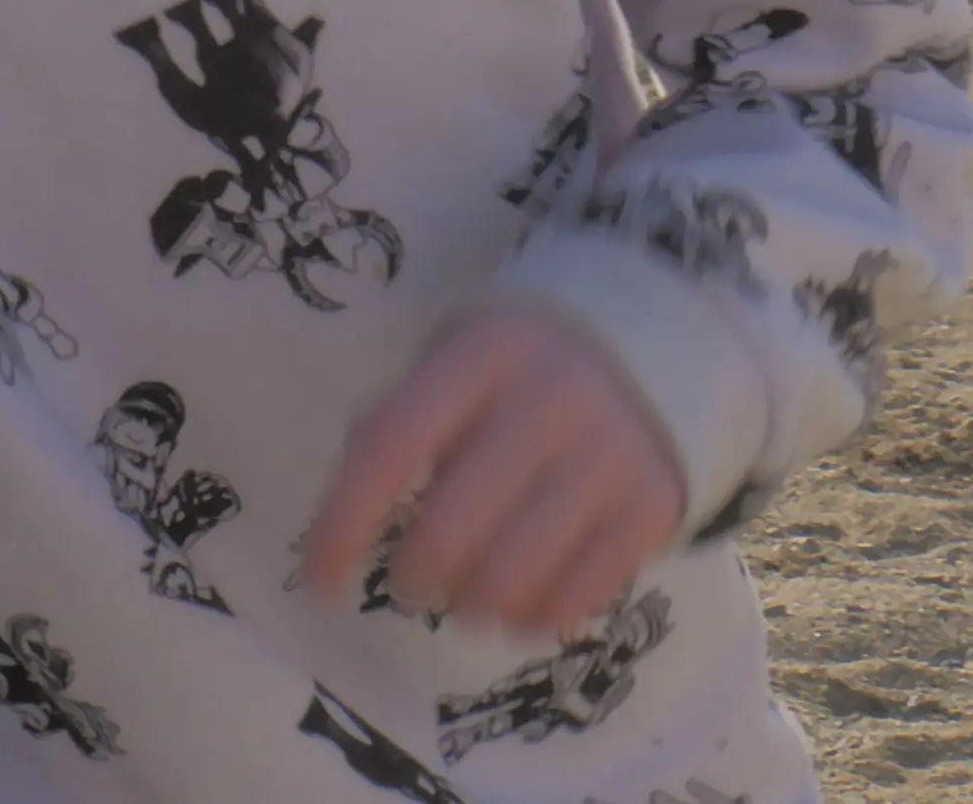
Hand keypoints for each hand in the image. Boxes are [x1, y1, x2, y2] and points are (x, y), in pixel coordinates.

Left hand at [298, 300, 686, 643]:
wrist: (651, 353)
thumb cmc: (518, 372)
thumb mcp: (455, 365)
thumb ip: (402, 423)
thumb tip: (347, 521)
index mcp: (481, 355)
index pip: (390, 446)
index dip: (342, 522)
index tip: (318, 580)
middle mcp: (550, 399)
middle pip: (448, 527)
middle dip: (411, 576)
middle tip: (408, 583)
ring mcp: (609, 456)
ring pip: (510, 577)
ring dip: (468, 606)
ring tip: (464, 597)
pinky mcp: (654, 506)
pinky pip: (577, 597)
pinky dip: (533, 619)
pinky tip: (521, 605)